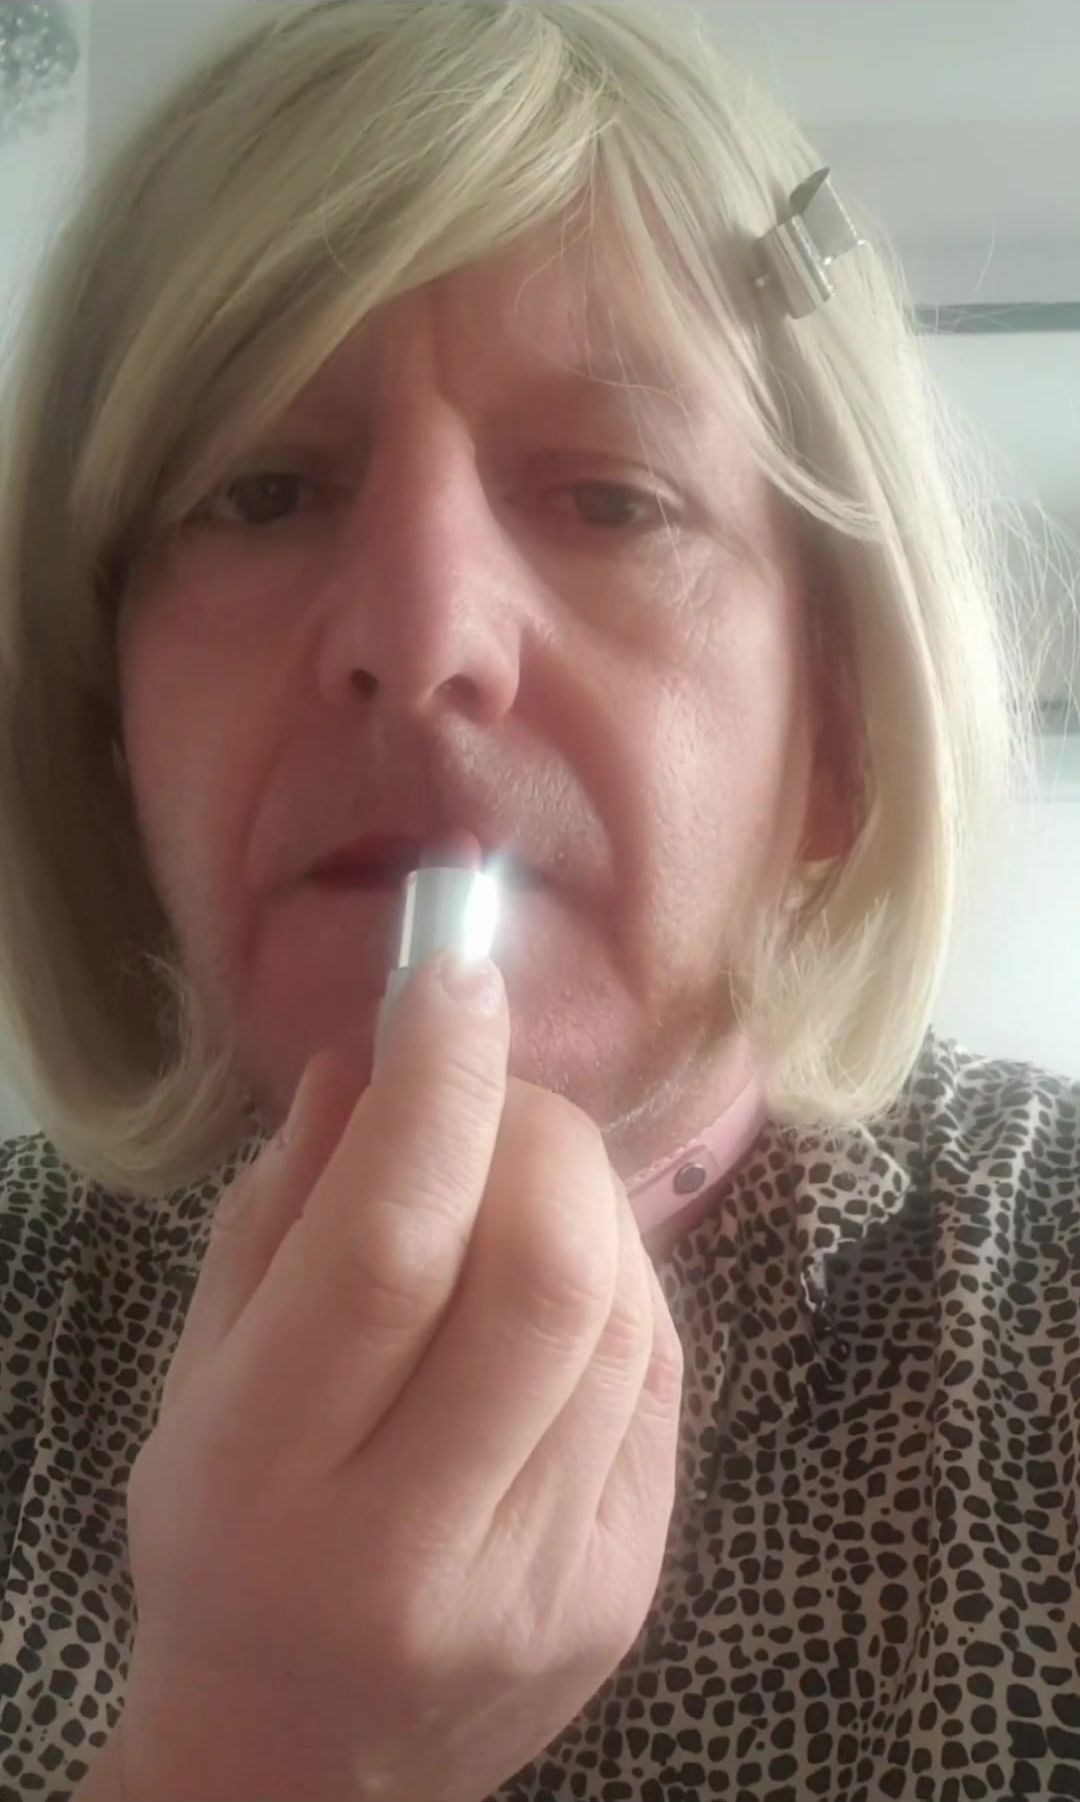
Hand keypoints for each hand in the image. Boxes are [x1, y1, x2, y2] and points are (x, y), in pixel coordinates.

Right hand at [110, 953, 684, 1801]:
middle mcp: (414, 1547)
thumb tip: (376, 1056)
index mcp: (267, 1482)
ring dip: (587, 1199)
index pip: (384, 1247)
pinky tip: (562, 1278)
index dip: (435, 1088)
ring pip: (622, 1312)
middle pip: (540, 1273)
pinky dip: (618, 1283)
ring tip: (523, 1186)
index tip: (452, 979)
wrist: (302, 1768)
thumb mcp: (203, 1378)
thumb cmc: (225, 1544)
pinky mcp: (628, 1593)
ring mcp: (543, 1581)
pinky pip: (657, 1377)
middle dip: (538, 1132)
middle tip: (499, 1091)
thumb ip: (280, 1215)